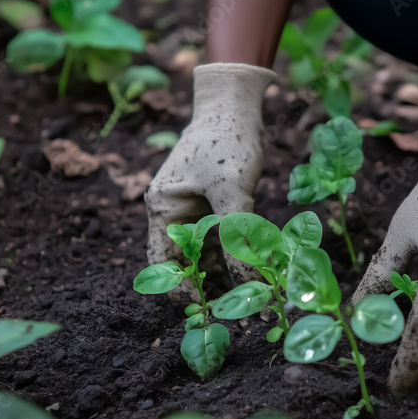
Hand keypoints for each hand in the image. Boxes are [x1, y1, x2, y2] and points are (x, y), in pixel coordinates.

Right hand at [145, 63, 274, 294]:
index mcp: (164, 209)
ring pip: (208, 254)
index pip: (163, 263)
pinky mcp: (215, 207)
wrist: (237, 106)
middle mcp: (174, 213)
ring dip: (226, 274)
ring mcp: (195, 211)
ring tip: (248, 296)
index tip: (205, 312)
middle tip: (234, 310)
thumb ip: (238, 235)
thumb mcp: (233, 190)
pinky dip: (236, 255)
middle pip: (186, 262)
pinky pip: (223, 240)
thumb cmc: (227, 141)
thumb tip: (249, 280)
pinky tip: (254, 272)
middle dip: (208, 286)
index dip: (180, 291)